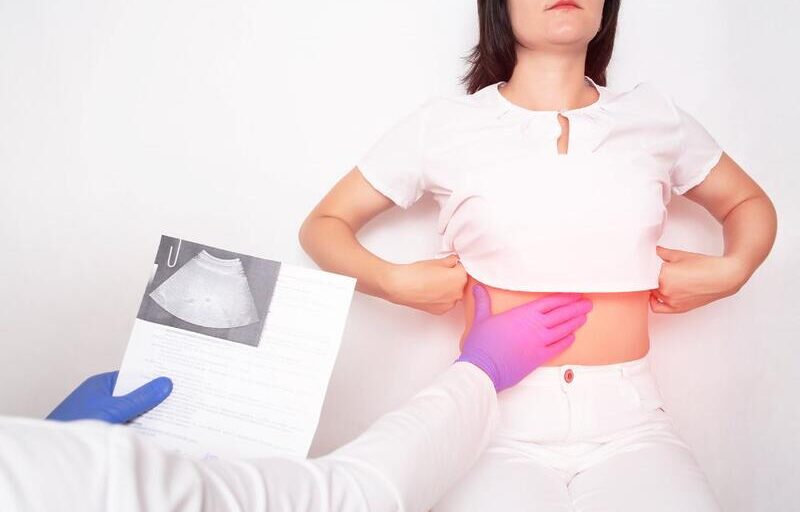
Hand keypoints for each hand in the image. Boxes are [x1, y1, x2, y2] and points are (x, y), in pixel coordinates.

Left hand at [46, 371, 172, 423]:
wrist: (53, 452)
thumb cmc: (75, 424)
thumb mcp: (114, 409)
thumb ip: (141, 397)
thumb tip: (164, 384)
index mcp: (102, 384)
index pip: (133, 376)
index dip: (152, 377)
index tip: (173, 380)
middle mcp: (101, 396)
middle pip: (133, 394)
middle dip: (152, 397)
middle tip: (176, 398)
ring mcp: (102, 414)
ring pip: (131, 411)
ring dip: (146, 414)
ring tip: (169, 416)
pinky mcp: (102, 429)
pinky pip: (126, 425)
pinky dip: (137, 427)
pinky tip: (151, 432)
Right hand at [382, 254, 467, 314]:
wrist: (400, 286)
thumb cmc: (416, 273)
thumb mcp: (436, 261)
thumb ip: (449, 261)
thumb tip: (453, 261)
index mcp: (460, 278)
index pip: (463, 269)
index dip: (454, 266)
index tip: (447, 265)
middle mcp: (458, 293)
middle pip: (460, 283)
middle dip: (452, 278)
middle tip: (437, 273)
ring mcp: (450, 304)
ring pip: (453, 293)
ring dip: (447, 288)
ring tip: (432, 282)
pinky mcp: (440, 311)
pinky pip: (446, 302)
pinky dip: (440, 297)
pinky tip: (429, 291)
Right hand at [457, 284, 591, 391]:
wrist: (483, 368)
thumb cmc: (481, 344)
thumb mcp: (481, 319)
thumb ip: (483, 302)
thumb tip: (478, 289)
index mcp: (523, 314)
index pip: (550, 302)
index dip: (565, 297)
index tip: (575, 294)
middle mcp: (535, 326)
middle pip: (561, 314)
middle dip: (576, 308)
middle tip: (587, 304)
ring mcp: (539, 342)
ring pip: (563, 330)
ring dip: (575, 323)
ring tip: (584, 317)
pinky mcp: (539, 358)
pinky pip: (558, 347)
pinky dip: (567, 341)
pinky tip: (572, 337)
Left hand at [650, 245, 747, 313]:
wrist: (723, 277)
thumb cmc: (704, 265)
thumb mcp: (679, 255)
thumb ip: (662, 253)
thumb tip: (651, 251)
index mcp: (663, 275)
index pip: (643, 273)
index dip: (644, 268)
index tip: (644, 265)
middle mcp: (665, 290)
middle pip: (648, 284)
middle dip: (650, 277)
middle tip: (654, 270)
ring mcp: (671, 301)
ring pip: (652, 294)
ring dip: (654, 288)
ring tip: (663, 279)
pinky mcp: (677, 308)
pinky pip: (658, 307)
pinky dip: (656, 301)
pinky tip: (660, 293)